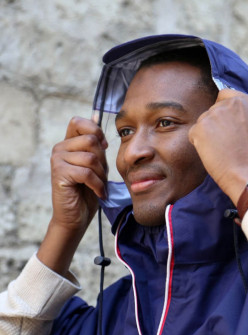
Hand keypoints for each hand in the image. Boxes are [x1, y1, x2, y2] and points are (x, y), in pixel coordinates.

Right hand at [37, 117, 107, 275]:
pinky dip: (97, 185)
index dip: (95, 131)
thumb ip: (97, 145)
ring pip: (91, 157)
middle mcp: (60, 148)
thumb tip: (96, 116)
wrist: (77, 217)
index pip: (78, 121)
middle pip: (91, 140)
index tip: (103, 148)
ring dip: (100, 175)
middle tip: (100, 176)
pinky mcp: (59, 173)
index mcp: (68, 143)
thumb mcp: (97, 164)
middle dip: (102, 160)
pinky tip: (97, 192)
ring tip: (98, 185)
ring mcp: (57, 160)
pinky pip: (86, 173)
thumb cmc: (88, 191)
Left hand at [189, 89, 247, 204]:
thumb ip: (245, 115)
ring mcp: (213, 114)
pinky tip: (213, 154)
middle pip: (213, 110)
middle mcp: (229, 103)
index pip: (225, 95)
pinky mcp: (200, 127)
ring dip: (208, 134)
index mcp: (247, 101)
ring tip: (222, 150)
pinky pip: (194, 134)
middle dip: (216, 124)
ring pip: (203, 122)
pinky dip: (199, 144)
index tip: (225, 122)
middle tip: (226, 143)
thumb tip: (233, 114)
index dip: (223, 109)